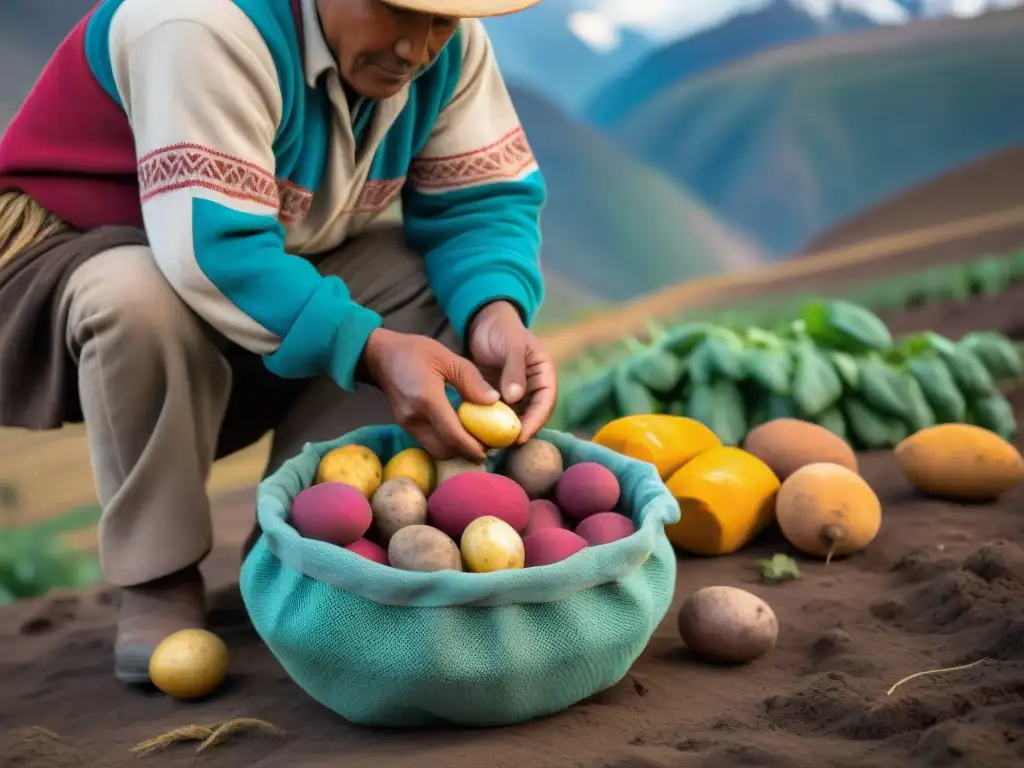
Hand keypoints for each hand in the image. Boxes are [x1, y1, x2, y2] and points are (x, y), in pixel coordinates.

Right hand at [361, 328, 496, 461]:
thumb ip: (471, 380)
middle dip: (465, 453)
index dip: (471, 447)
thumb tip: (493, 401)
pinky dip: (445, 442)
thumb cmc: (414, 351)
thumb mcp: (447, 357)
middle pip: (443, 449)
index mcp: (426, 397)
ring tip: (474, 439)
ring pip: (435, 449)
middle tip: (486, 445)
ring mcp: (406, 423)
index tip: (489, 452)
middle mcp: (414, 416)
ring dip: (455, 450)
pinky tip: (458, 432)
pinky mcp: (405, 425)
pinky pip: (428, 442)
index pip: (451, 433)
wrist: (380, 356)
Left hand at [468, 301, 557, 442]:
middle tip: (503, 445)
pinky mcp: (501, 396)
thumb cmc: (502, 329)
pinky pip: (499, 413)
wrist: (485, 323)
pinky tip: (479, 432)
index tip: (520, 436)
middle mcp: (534, 387)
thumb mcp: (511, 345)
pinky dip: (491, 422)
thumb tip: (515, 397)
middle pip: (532, 415)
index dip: (535, 421)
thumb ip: (514, 369)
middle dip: (520, 431)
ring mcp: (518, 393)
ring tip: (490, 443)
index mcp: (545, 374)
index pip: (545, 402)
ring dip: (505, 430)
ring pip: (515, 417)